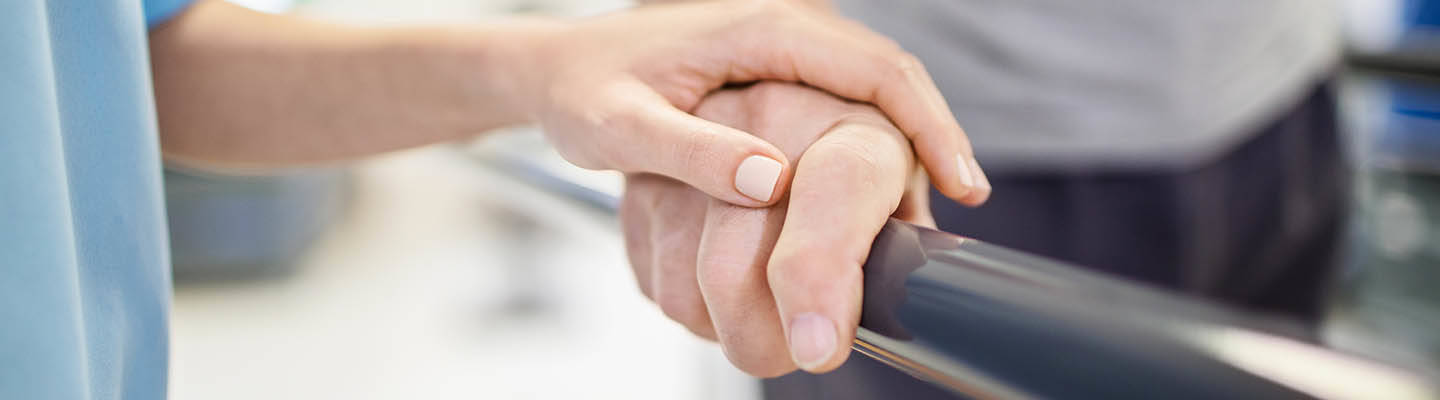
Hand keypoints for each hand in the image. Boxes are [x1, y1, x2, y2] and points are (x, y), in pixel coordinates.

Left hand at [512, 0, 989, 207]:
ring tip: (927, 207)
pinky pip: (840, 100)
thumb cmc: (581, 90)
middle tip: (961, 202)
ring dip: (906, 140)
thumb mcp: (620, 127)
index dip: (925, 123)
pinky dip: (870, 142)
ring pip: (870, 88)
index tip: (956, 179)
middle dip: (932, 135)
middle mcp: (780, 30)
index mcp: (759, 29)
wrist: (555, 70)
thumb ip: (691, 152)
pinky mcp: (772, 73)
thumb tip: (772, 183)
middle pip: (888, 76)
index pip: (873, 67)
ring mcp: (779, 50)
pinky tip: (877, 191)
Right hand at [620, 82, 940, 376]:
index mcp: (853, 126)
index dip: (819, 281)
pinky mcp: (644, 180)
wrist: (795, 106)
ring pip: (689, 290)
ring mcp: (695, 146)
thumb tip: (900, 311)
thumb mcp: (905, 195)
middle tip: (802, 347)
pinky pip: (658, 285)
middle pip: (735, 269)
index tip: (818, 347)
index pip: (834, 195)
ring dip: (728, 327)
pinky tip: (728, 277)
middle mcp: (768, 119)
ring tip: (769, 299)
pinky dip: (695, 307)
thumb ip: (904, 247)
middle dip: (764, 340)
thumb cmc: (861, 166)